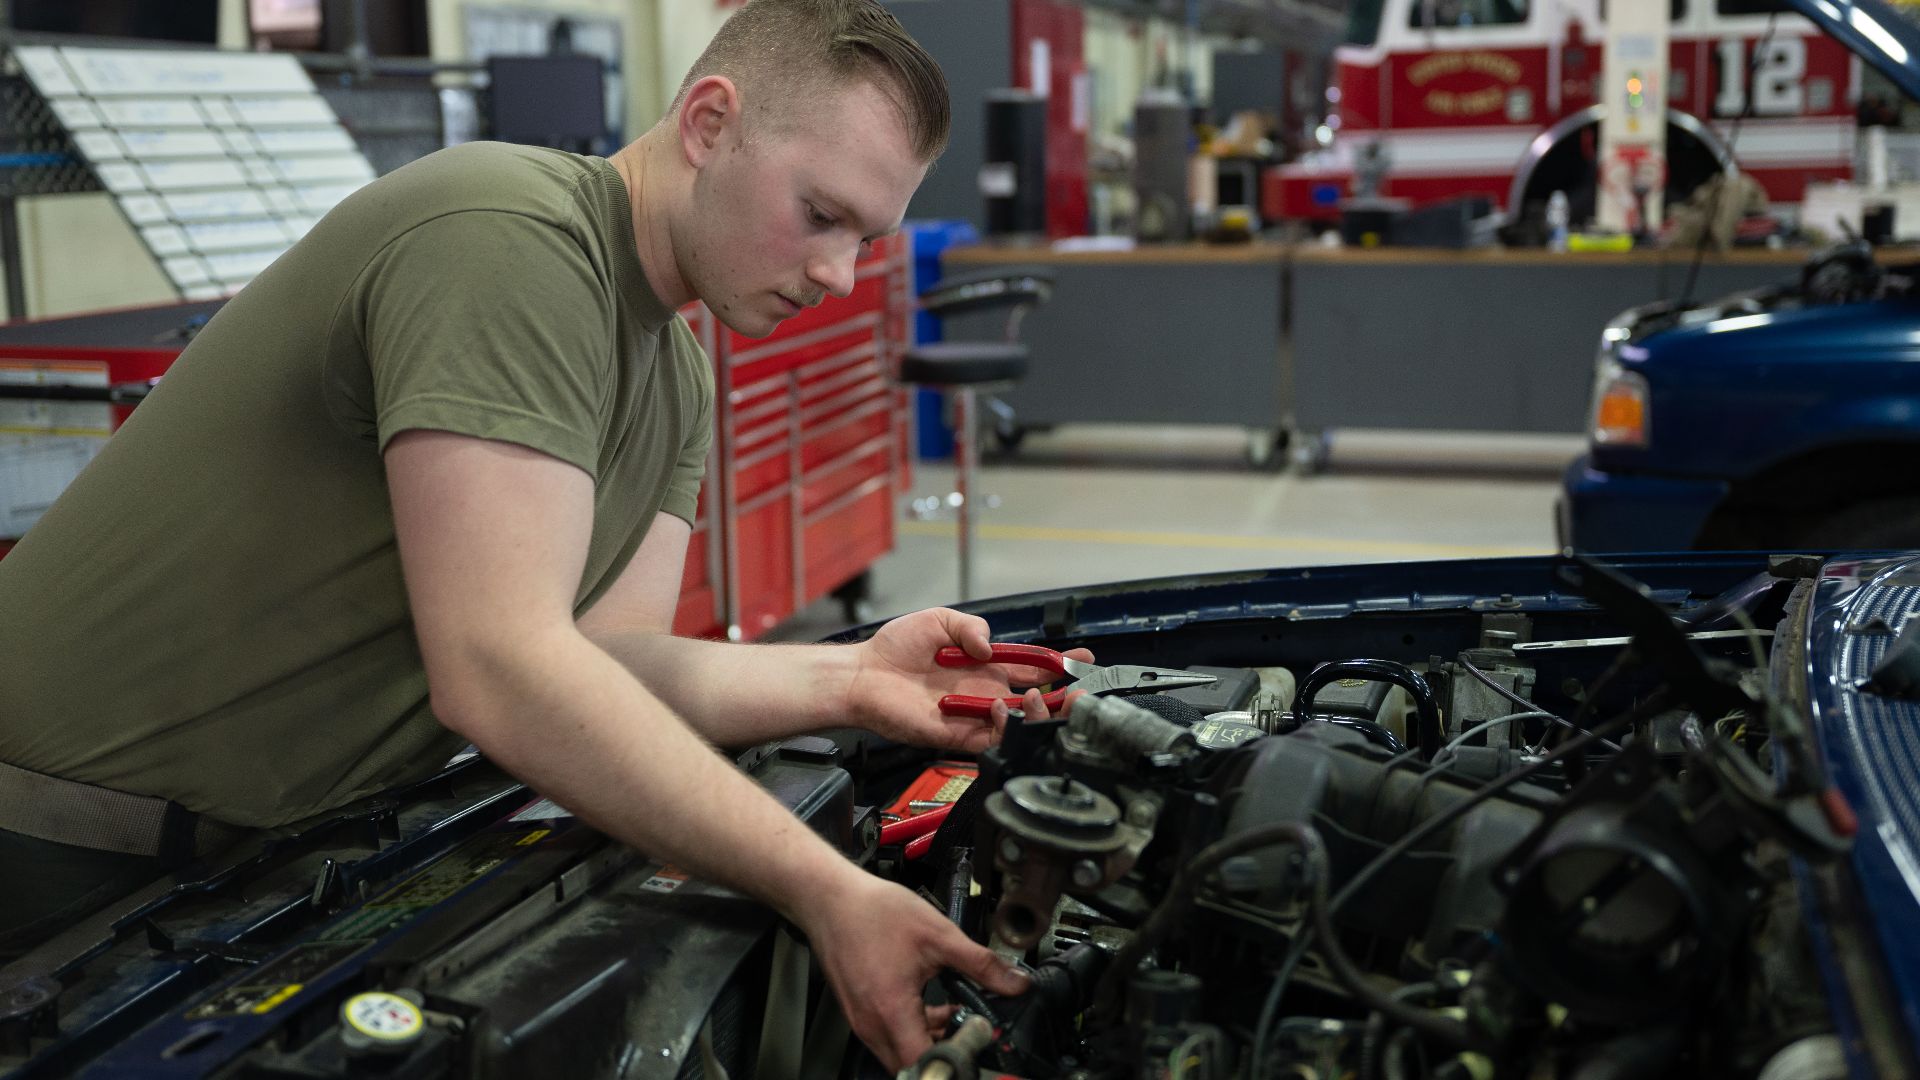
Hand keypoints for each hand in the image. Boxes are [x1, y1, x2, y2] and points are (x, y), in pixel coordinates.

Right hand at [796, 870, 1028, 1071]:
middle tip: (969, 1029)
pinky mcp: (858, 1014)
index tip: (977, 1043)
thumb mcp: (939, 935)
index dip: (955, 1061)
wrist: (831, 899)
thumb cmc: (873, 912)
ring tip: (951, 1011)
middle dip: (945, 1052)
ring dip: (929, 1041)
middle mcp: (871, 1025)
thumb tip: (1015, 983)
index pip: (925, 1064)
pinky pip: (889, 1039)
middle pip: (912, 1066)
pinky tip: (928, 1003)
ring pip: (900, 1055)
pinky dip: (912, 1030)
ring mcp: (861, 1022)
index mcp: (891, 1011)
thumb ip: (981, 964)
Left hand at [846, 608, 1092, 750]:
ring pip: (1021, 722)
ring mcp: (974, 715)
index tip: (1083, 659)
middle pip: (1036, 699)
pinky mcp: (958, 735)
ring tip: (1041, 696)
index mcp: (986, 666)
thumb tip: (991, 648)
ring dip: (1040, 713)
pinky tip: (1002, 706)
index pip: (1032, 667)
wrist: (864, 675)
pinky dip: (1004, 726)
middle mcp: (985, 691)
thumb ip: (971, 627)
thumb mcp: (939, 620)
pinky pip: (992, 738)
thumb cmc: (895, 648)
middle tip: (1081, 690)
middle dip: (1064, 696)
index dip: (1058, 664)